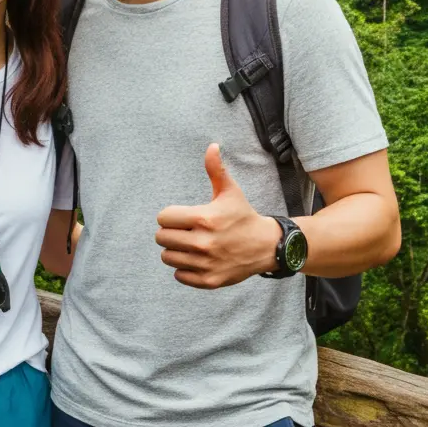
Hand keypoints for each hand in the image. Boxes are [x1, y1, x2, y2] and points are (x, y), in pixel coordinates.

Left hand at [155, 144, 279, 288]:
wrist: (266, 246)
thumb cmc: (243, 216)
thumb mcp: (230, 191)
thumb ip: (216, 169)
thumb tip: (212, 146)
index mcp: (203, 218)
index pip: (163, 218)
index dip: (170, 215)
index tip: (182, 217)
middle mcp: (203, 242)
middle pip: (162, 238)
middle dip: (170, 232)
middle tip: (185, 230)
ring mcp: (205, 263)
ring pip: (168, 257)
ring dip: (175, 251)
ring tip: (190, 244)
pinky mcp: (209, 280)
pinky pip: (179, 275)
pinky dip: (184, 268)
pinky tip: (197, 259)